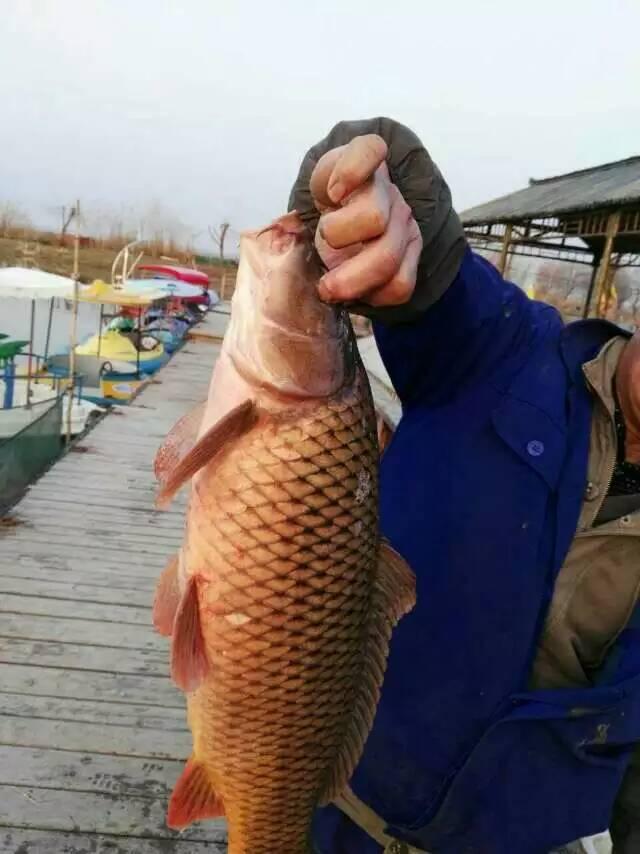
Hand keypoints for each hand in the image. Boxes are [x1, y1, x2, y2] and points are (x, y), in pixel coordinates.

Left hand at [308, 135, 422, 307]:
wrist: (354, 215)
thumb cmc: (330, 203)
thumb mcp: (313, 188)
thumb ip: (309, 192)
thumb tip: (298, 228)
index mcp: (363, 165)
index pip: (368, 149)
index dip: (351, 170)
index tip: (332, 194)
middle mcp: (388, 192)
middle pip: (374, 217)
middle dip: (339, 239)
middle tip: (320, 245)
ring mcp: (403, 224)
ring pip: (388, 259)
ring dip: (353, 282)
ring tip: (329, 288)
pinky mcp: (411, 255)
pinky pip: (401, 285)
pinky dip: (375, 295)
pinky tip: (356, 291)